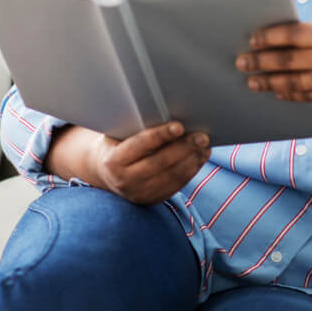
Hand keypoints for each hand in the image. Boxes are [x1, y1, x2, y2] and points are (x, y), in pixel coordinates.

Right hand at [87, 121, 211, 204]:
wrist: (106, 173)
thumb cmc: (116, 144)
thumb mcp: (117, 134)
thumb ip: (135, 126)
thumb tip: (165, 110)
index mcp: (113, 161)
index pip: (140, 145)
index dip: (160, 135)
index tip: (179, 126)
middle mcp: (125, 181)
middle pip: (160, 163)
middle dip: (184, 148)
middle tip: (202, 135)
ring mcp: (140, 194)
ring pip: (172, 176)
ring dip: (192, 159)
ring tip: (205, 145)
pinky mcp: (153, 200)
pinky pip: (177, 185)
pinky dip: (192, 170)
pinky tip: (200, 157)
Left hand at [236, 15, 311, 103]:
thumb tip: (279, 41)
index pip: (290, 35)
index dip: (268, 38)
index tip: (251, 40)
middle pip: (286, 61)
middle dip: (260, 62)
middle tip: (241, 63)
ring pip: (293, 83)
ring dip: (270, 83)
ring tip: (253, 82)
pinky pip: (308, 97)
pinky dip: (290, 95)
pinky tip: (277, 92)